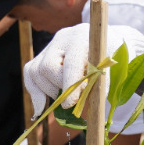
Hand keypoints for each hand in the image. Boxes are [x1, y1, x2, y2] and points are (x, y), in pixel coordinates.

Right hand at [22, 23, 143, 116]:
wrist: (107, 43)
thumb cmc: (113, 57)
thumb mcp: (113, 67)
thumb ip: (101, 82)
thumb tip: (88, 102)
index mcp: (83, 36)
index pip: (71, 62)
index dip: (70, 85)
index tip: (70, 104)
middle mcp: (63, 38)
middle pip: (48, 67)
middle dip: (59, 88)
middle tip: (73, 99)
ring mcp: (50, 45)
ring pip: (36, 72)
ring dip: (51, 91)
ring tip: (68, 96)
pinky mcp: (42, 55)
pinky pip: (30, 75)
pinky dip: (36, 93)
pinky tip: (43, 107)